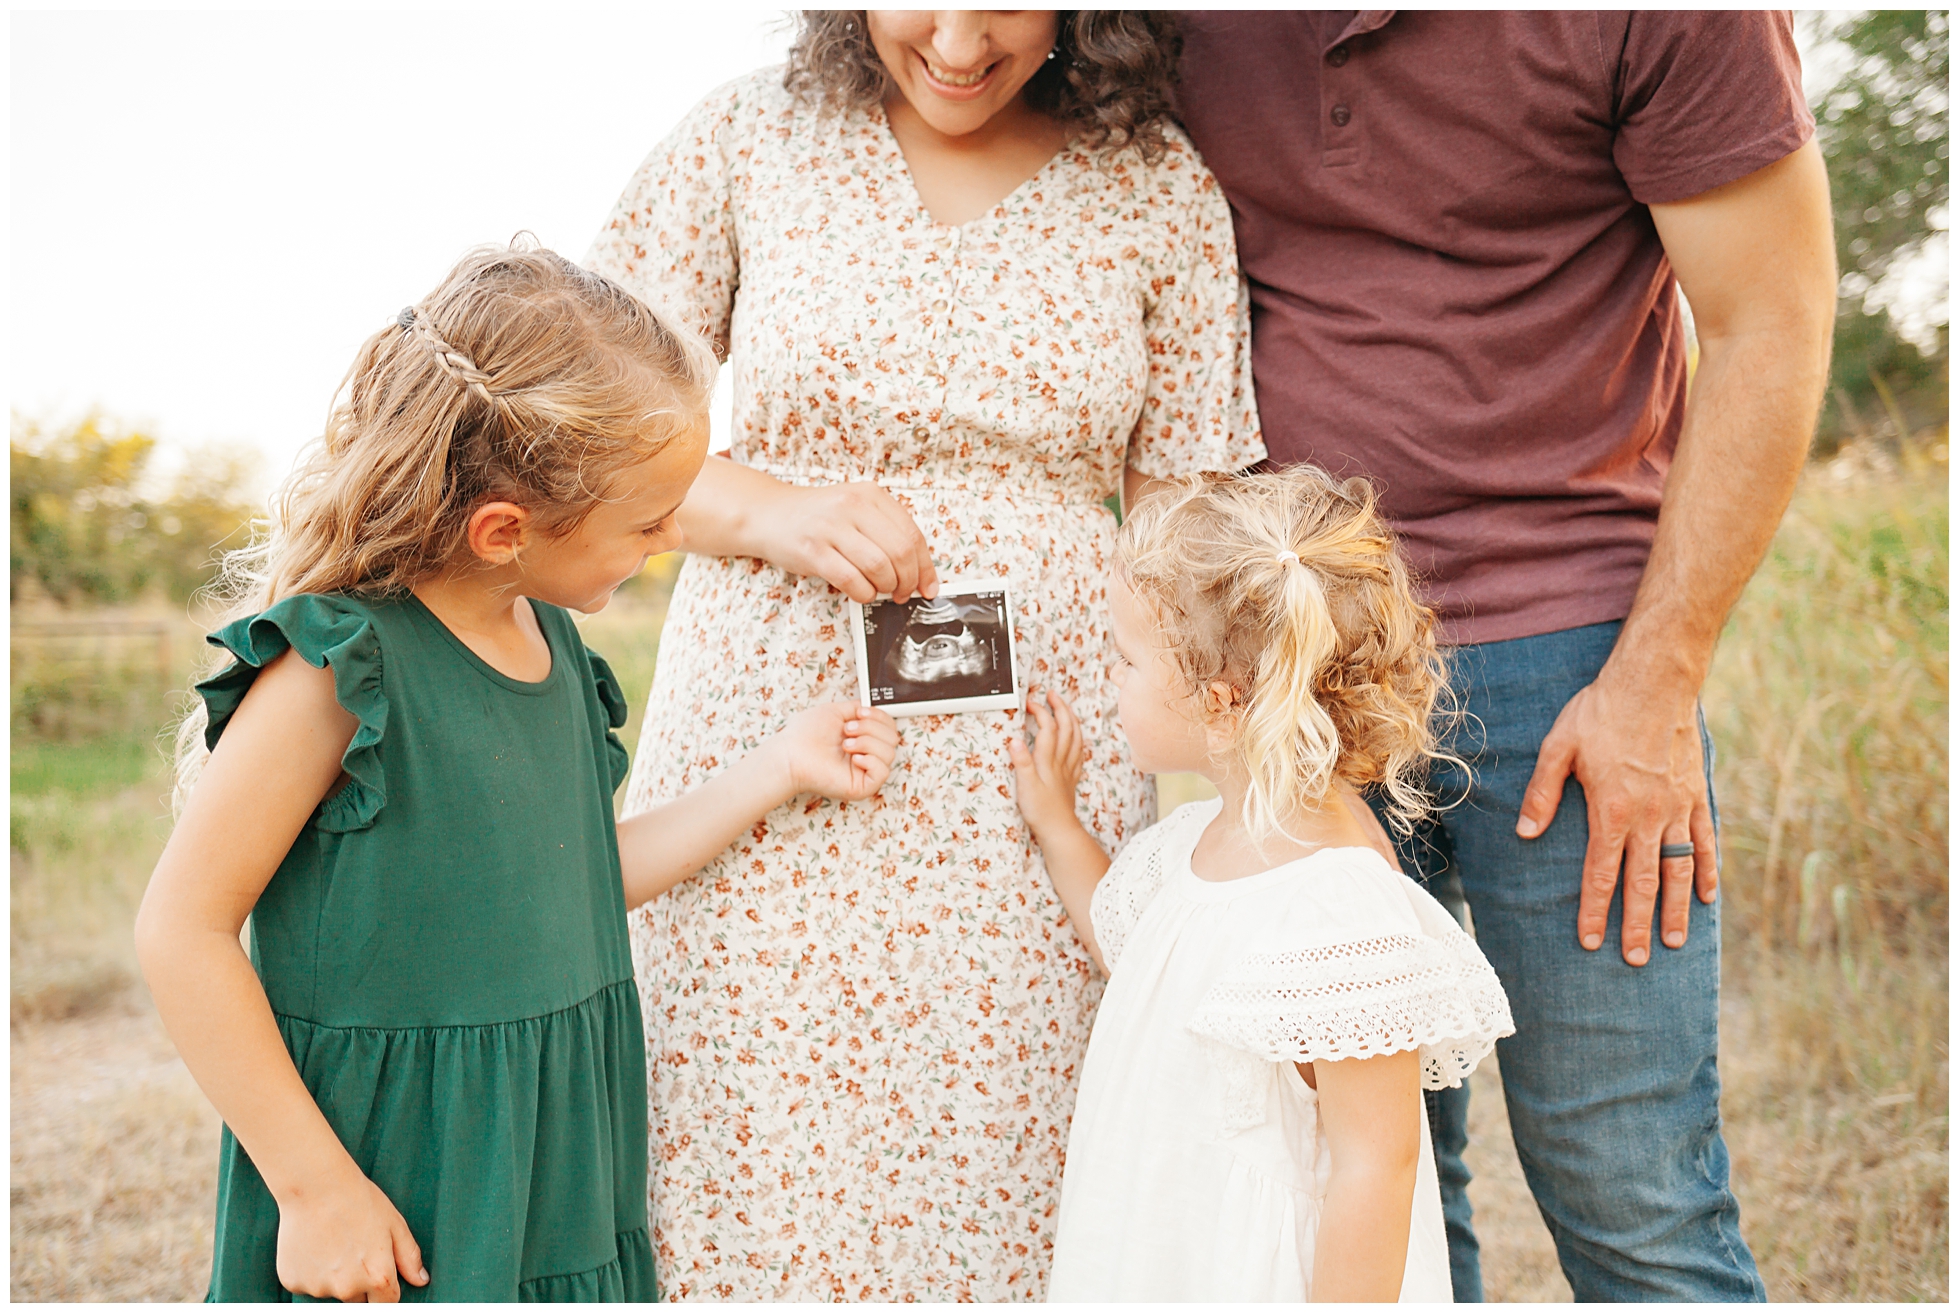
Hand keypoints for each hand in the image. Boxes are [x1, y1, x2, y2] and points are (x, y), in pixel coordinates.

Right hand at [275, 1168, 427, 1301]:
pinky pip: (307, 1283)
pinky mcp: (293, 1282)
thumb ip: (409, 1257)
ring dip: (334, 1275)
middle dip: (360, 1282)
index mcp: (377, 1277)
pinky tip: (314, 1244)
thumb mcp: (395, 1224)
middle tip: (354, 1248)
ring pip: (331, 1290)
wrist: (316, 1186)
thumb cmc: (359, 1201)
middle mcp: (347, 1288)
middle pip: (357, 1300)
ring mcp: (318, 1288)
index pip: (387, 1303)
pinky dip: (310, 1270)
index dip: (386, 1289)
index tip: (381, 1274)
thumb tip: (420, 1280)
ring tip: (333, 1240)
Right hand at [758, 481, 938, 602]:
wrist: (769, 514)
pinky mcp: (813, 550)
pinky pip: (851, 580)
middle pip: (900, 552)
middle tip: (903, 593)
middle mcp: (853, 505)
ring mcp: (831, 527)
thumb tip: (919, 572)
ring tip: (879, 591)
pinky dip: (863, 594)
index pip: (913, 534)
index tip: (928, 586)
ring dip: (885, 588)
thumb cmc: (817, 518)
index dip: (926, 567)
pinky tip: (861, 592)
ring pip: (878, 567)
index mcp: (871, 494)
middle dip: (908, 581)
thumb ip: (886, 533)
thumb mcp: (856, 510)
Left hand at [774, 702, 899, 801]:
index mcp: (862, 738)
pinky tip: (854, 758)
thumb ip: (857, 708)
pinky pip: (883, 772)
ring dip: (867, 742)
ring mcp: (865, 771)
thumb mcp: (836, 711)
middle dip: (871, 728)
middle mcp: (866, 754)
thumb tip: (871, 708)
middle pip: (893, 738)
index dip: (880, 716)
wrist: (791, 752)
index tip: (860, 712)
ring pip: (889, 753)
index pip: (890, 727)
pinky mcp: (862, 786)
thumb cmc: (806, 734)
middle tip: (847, 730)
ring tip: (846, 744)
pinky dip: (871, 760)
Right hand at [1009, 688, 1086, 842]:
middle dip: (1060, 708)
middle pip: (1066, 728)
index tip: (1031, 703)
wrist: (1059, 830)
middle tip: (1052, 695)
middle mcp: (1060, 762)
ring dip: (1071, 720)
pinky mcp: (1071, 779)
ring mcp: (1068, 770)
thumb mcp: (1025, 786)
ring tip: (1065, 708)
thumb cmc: (1040, 811)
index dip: (1040, 712)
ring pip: (1076, 738)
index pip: (1048, 728)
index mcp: (1048, 761)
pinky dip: (1078, 740)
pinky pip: (1079, 754)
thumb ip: (1021, 762)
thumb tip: (1015, 739)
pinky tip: (1075, 738)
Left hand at [1517, 673, 1716, 966]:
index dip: (1596, 911)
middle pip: (1642, 883)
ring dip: (1676, 910)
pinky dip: (1707, 872)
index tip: (1591, 942)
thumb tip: (1525, 833)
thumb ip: (1542, 792)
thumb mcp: (1558, 746)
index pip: (1601, 874)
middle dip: (1636, 925)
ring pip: (1679, 871)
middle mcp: (1649, 817)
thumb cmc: (1600, 711)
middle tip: (1634, 960)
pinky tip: (1708, 897)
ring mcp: (1678, 808)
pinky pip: (1706, 842)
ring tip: (1673, 942)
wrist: (1655, 680)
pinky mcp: (1697, 796)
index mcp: (1611, 809)